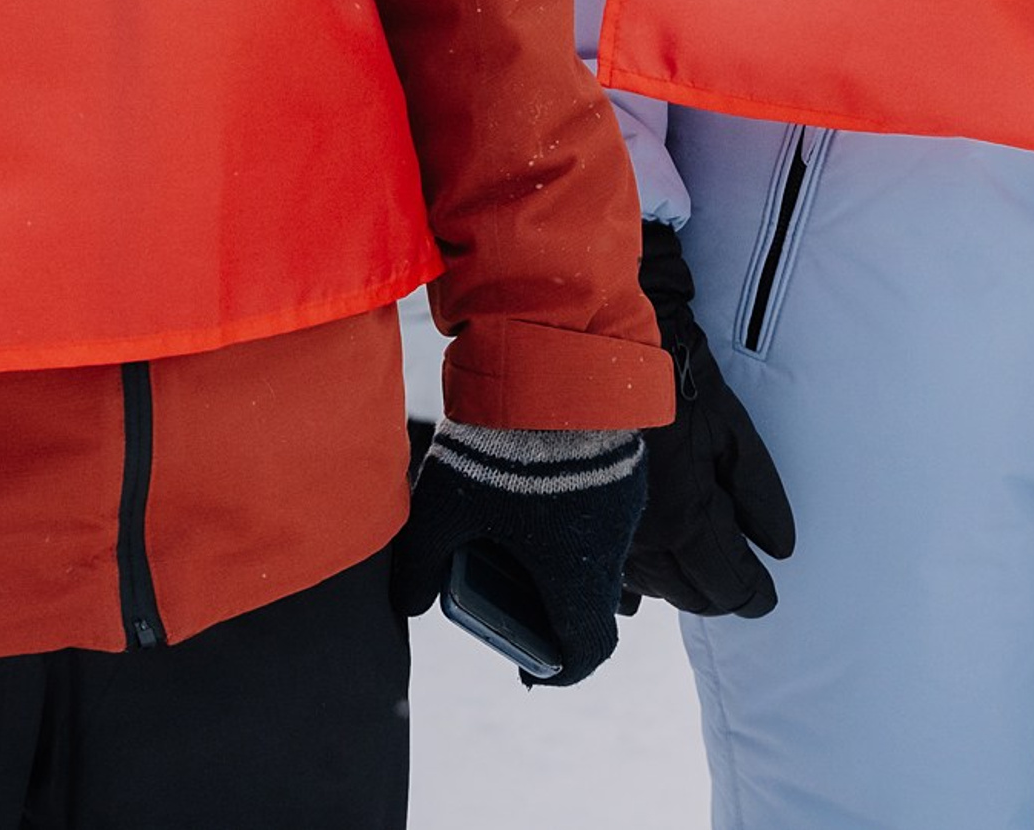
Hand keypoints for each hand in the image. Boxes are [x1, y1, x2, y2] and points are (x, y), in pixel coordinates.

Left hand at [387, 421, 646, 685]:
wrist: (550, 365)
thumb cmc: (497, 449)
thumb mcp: (443, 506)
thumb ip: (420, 564)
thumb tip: (407, 603)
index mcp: (576, 575)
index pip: (586, 651)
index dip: (559, 669)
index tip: (532, 668)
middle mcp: (613, 546)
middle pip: (591, 599)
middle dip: (552, 605)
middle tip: (510, 592)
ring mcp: (625, 501)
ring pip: (600, 548)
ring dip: (565, 552)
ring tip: (516, 530)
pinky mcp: (625, 460)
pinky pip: (605, 504)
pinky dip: (575, 510)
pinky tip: (534, 483)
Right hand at [622, 220, 796, 617]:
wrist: (591, 342)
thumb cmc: (669, 377)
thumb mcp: (730, 426)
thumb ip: (757, 492)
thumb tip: (779, 548)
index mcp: (685, 523)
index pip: (728, 587)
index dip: (752, 593)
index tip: (764, 594)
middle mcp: (641, 543)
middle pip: (688, 594)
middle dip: (715, 589)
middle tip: (733, 575)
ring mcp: (602, 532)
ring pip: (648, 585)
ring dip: (674, 580)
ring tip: (691, 566)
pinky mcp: (575, 516)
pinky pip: (607, 566)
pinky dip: (629, 573)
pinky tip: (636, 571)